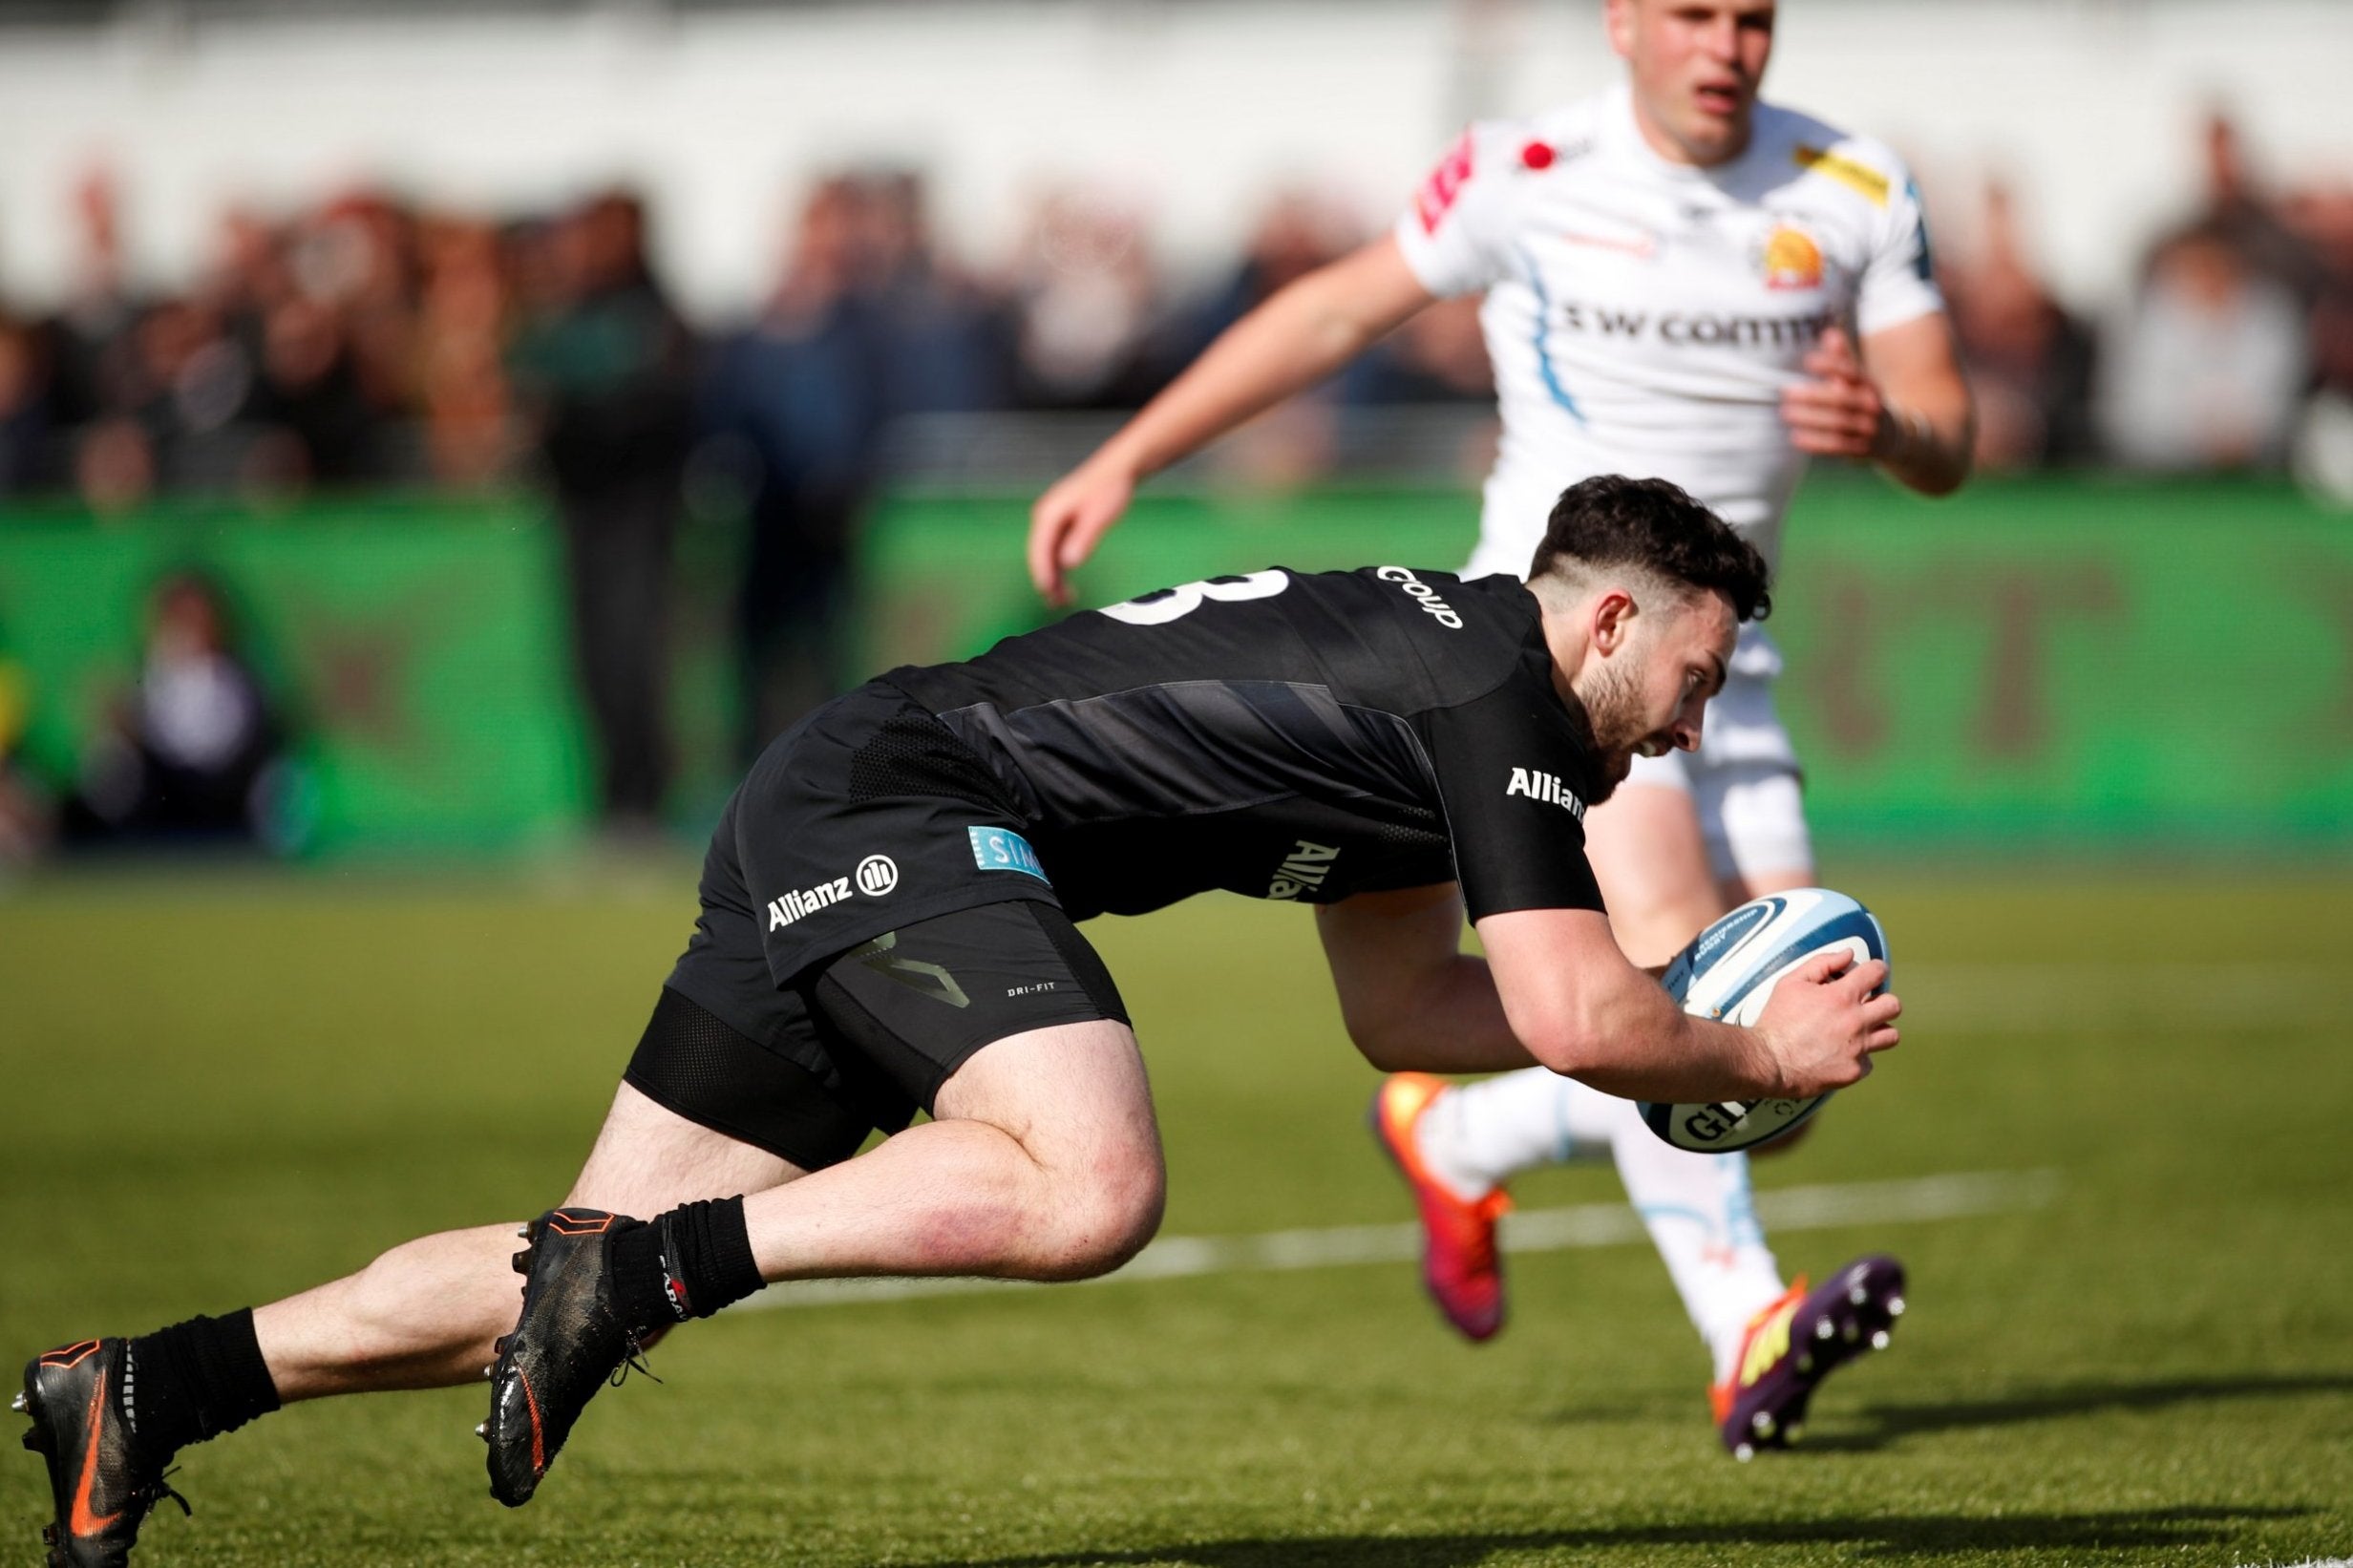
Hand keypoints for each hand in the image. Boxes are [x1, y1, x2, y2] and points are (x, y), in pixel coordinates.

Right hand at [1028, 457, 1138, 607]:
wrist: (1119, 469)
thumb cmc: (1109, 488)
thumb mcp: (1098, 516)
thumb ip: (1082, 539)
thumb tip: (1067, 563)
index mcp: (1048, 514)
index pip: (1038, 551)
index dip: (1042, 575)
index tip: (1048, 594)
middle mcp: (1045, 517)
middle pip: (1039, 555)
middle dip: (1047, 581)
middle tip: (1058, 604)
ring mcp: (1052, 520)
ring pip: (1047, 554)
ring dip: (1053, 576)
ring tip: (1064, 599)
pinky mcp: (1062, 523)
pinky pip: (1055, 549)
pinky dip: (1059, 567)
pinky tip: (1067, 581)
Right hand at [1751, 949, 1901, 1097]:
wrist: (1768, 1061)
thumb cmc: (1777, 1020)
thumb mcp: (1791, 983)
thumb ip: (1822, 964)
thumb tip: (1848, 955)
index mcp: (1841, 996)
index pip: (1877, 973)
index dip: (1877, 970)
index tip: (1872, 975)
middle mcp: (1856, 1021)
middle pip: (1893, 1005)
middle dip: (1883, 1001)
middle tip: (1868, 1005)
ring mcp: (1857, 1048)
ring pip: (1891, 1036)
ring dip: (1878, 1030)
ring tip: (1861, 1031)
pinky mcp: (1854, 1071)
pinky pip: (1869, 1061)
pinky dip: (1859, 1057)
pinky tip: (1842, 1054)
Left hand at [1780, 325, 1892, 461]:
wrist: (1890, 435)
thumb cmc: (1861, 399)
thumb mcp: (1857, 379)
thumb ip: (1841, 359)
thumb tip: (1829, 333)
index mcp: (1869, 384)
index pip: (1852, 371)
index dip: (1831, 365)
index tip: (1808, 361)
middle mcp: (1872, 405)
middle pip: (1842, 399)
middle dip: (1813, 395)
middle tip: (1786, 392)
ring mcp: (1869, 428)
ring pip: (1839, 423)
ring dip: (1811, 419)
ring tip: (1786, 413)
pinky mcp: (1861, 449)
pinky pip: (1838, 446)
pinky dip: (1816, 442)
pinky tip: (1795, 438)